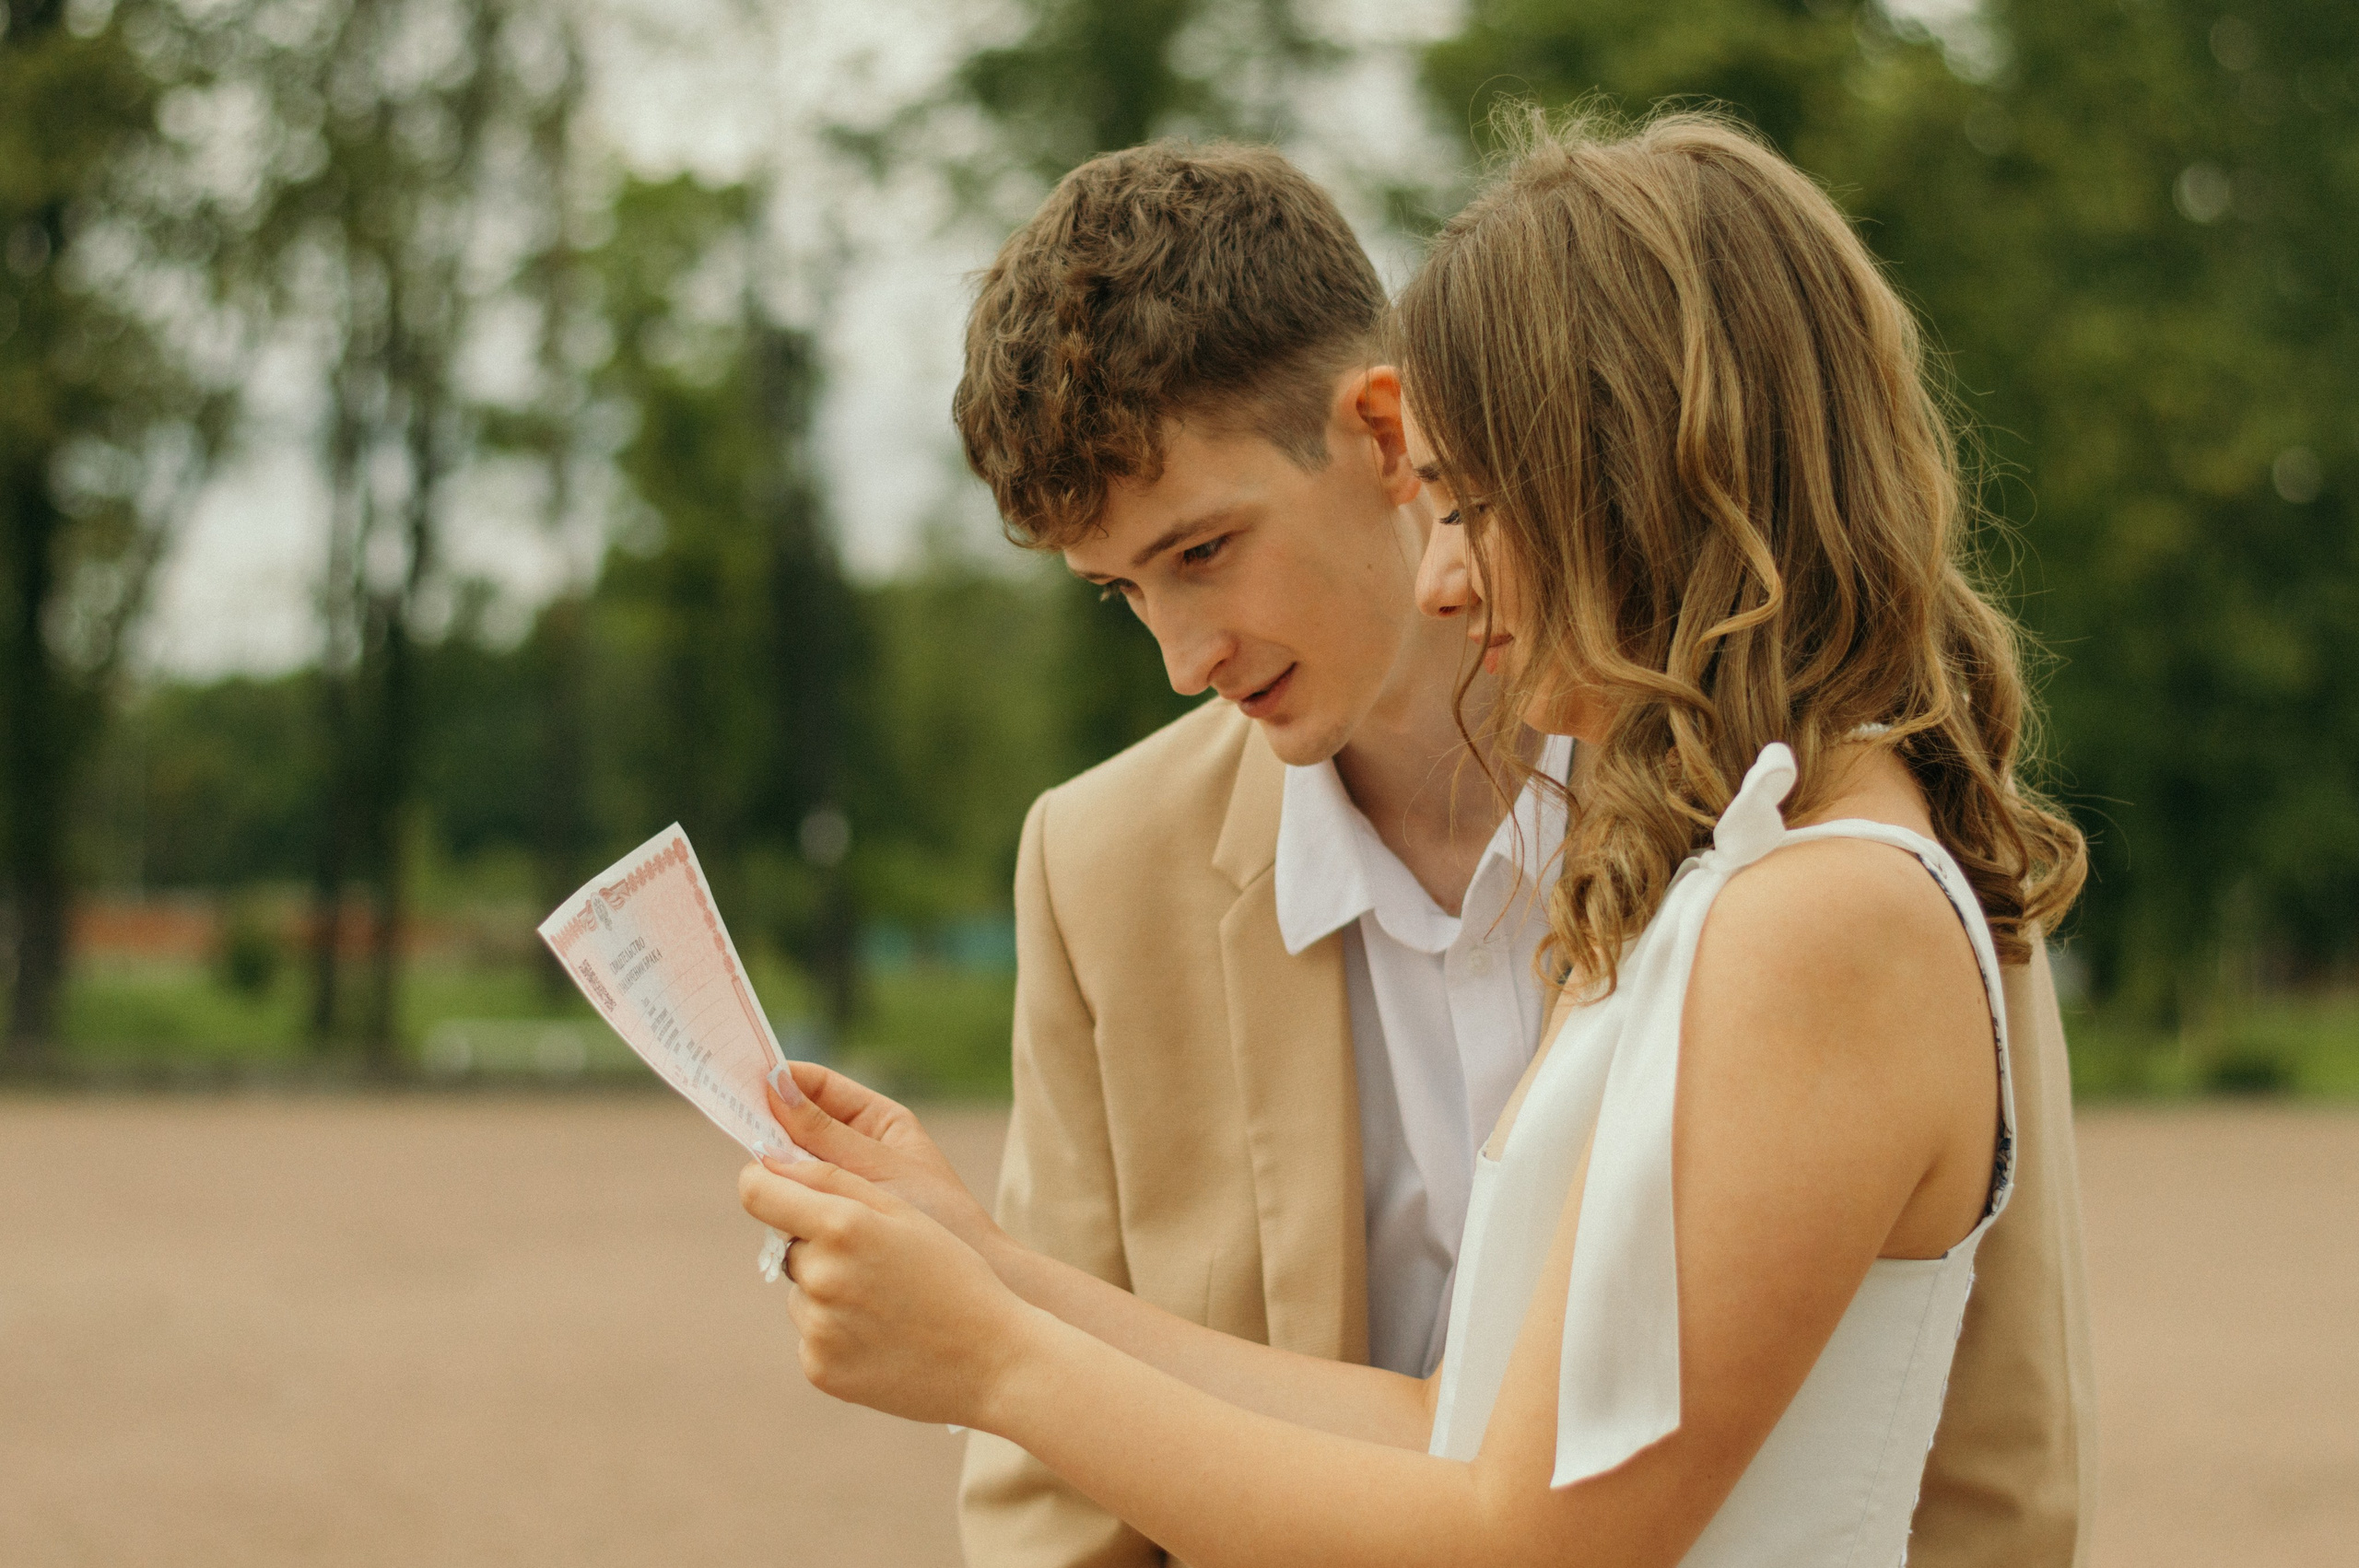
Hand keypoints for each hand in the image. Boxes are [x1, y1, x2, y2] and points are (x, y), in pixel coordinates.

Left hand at [738, 1156, 1042, 1426]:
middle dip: (819, 1247)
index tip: (780, 1189)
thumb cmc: (954, 1273)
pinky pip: (812, 1336)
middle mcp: (820, 1276)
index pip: (755, 1191)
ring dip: (830, 1293)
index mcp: (841, 1226)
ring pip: (802, 1293)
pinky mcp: (818, 1368)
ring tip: (888, 1305)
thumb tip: (765, 1162)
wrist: (994, 1360)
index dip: (764, 1183)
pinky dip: (838, 1334)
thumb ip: (831, 1179)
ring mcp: (816, 1328)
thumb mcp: (904, 1210)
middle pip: (788, 1246)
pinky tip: (883, 1337)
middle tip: (879, 1264)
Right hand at [762, 1062, 1006, 1259]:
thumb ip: (826, 1134)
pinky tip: (780, 1223)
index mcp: (874, 1120)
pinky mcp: (825, 1232)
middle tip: (740, 1130)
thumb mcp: (881, 1169)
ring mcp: (836, 1192)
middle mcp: (851, 1151)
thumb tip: (775, 1085)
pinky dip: (785, 1215)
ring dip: (778, 1180)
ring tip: (768, 1182)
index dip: (780, 1079)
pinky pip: (792, 1213)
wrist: (966, 1292)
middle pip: (793, 1130)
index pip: (816, 1086)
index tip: (742, 1077)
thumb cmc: (941, 1217)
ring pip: (788, 1175)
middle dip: (770, 1133)